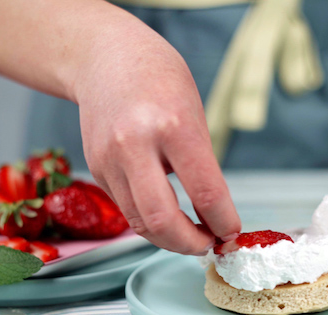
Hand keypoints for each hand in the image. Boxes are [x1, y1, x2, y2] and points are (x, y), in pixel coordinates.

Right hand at [74, 25, 240, 254]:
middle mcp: (135, 145)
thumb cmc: (157, 80)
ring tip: (189, 235)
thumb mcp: (193, 113)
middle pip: (162, 220)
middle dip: (190, 244)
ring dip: (169, 239)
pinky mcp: (96, 169)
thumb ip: (201, 163)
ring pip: (140, 223)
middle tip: (207, 244)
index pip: (205, 192)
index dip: (223, 222)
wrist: (104, 58)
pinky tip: (164, 213)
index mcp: (173, 126)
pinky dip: (149, 219)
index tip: (231, 231)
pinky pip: (127, 208)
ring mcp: (109, 160)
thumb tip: (213, 214)